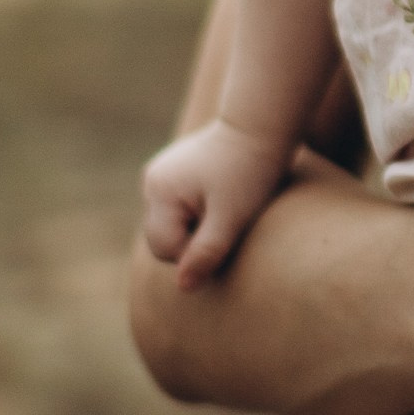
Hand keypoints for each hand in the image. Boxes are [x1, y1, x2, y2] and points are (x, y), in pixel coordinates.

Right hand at [139, 116, 288, 288]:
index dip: (197, 253)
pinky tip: (219, 198)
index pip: (167, 249)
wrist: (262, 126)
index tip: (228, 234)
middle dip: (194, 241)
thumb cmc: (251, 172)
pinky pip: (178, 210)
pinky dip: (197, 213)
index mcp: (160, 191)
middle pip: (163, 240)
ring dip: (196, 227)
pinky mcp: (173, 173)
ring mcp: (159, 175)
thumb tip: (183, 288)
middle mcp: (151, 182)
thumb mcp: (232, 217)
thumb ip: (206, 252)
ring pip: (171, 226)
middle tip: (228, 223)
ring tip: (226, 207)